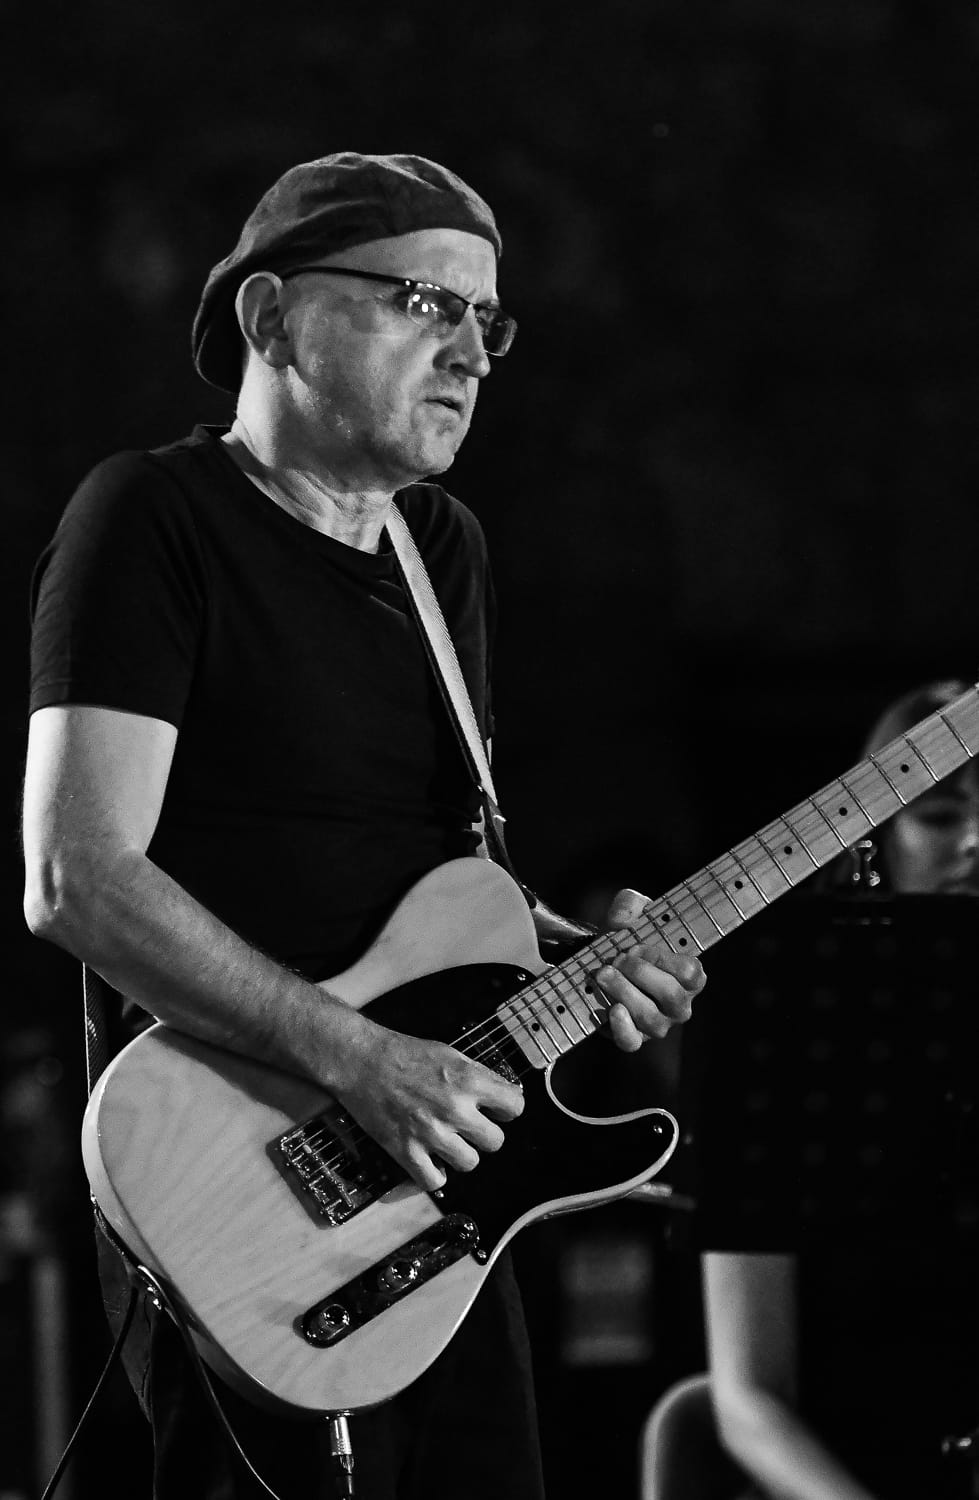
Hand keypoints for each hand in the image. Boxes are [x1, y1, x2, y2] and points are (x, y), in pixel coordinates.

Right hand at [333, 1015, 524, 1191]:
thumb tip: (501, 1095)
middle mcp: (454, 1109)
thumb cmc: (403, 1053)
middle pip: (495, 1142)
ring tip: (447, 1141)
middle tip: (468, 1126)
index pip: (515, 1107)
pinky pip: (435, 1181)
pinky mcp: (406, 1151)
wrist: (361, 1061)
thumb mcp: (449, 1054)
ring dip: (461, 1154)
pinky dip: (434, 1174)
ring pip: (470, 1163)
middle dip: (484, 1134)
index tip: (496, 1109)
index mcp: (468, 1080)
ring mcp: (430, 1133)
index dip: (507, 1109)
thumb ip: (477, 1076)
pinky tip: (429, 1159)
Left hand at [595, 887, 705, 1051]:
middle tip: (617, 958)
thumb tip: (621, 919)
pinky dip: (622, 1028)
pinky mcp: (633, 1037)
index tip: (638, 947)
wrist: (604, 965)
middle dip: (641, 974)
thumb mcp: (634, 916)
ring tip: (602, 974)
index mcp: (689, 976)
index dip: (664, 960)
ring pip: (651, 1019)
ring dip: (625, 993)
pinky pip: (632, 1042)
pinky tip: (611, 1009)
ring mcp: (658, 1024)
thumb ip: (631, 904)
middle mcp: (679, 1005)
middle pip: (672, 996)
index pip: (691, 973)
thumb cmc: (630, 940)